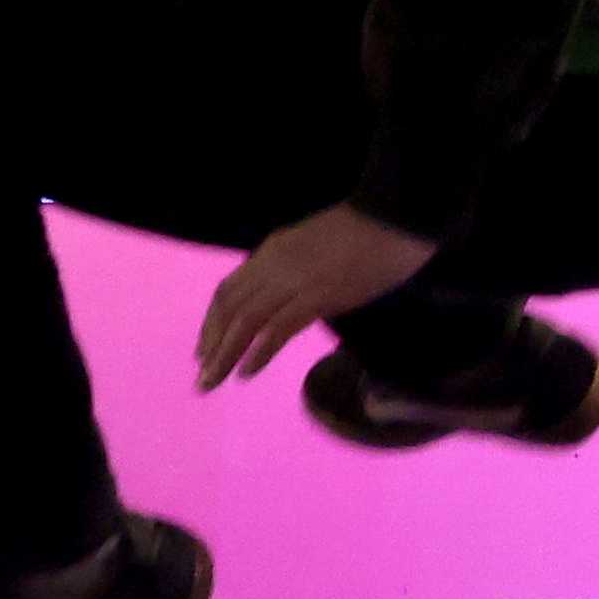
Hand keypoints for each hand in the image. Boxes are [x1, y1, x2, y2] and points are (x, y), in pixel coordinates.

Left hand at [198, 204, 436, 391]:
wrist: (396, 215)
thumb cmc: (369, 230)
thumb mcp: (317, 247)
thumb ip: (297, 270)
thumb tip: (291, 300)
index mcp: (273, 250)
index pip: (230, 289)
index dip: (212, 321)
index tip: (206, 348)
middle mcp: (274, 264)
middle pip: (229, 307)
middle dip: (211, 343)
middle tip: (203, 376)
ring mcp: (294, 280)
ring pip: (245, 320)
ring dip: (224, 354)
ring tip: (212, 382)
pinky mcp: (317, 295)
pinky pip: (278, 327)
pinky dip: (259, 352)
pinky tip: (247, 373)